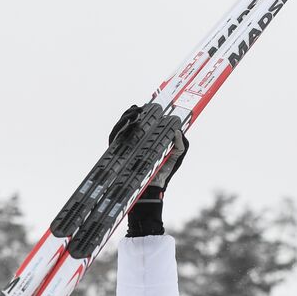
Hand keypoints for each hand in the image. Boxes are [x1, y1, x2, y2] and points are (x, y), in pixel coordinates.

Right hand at [108, 105, 188, 237]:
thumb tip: (179, 131)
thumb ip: (181, 144)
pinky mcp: (116, 151)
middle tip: (145, 107)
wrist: (151, 191)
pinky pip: (115, 134)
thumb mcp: (176, 157)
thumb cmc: (163, 174)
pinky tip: (129, 120)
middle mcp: (135, 140)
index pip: (145, 120)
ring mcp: (124, 145)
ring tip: (137, 111)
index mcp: (148, 139)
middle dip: (136, 110)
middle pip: (131, 119)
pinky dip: (120, 125)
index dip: (147, 111)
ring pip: (122, 124)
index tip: (153, 103)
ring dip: (128, 115)